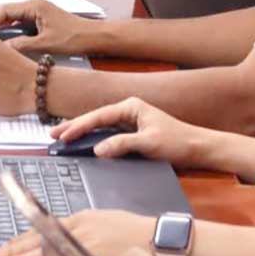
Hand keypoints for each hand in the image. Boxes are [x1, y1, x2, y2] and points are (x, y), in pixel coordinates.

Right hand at [0, 0, 99, 55]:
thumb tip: (2, 49)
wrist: (95, 37)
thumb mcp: (46, 43)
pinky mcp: (39, 18)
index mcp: (33, 6)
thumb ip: (22, 45)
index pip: (3, 11)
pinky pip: (17, 21)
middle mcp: (33, 5)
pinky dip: (6, 28)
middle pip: (3, 11)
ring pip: (9, 16)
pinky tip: (0, 38)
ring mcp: (36, 11)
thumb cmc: (75, 37)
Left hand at [0, 210, 159, 255]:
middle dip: (13, 254)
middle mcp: (77, 233)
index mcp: (76, 220)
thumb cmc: (128, 229)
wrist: (153, 237)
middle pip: (37, 244)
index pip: (38, 231)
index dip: (16, 242)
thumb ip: (73, 228)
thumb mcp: (96, 220)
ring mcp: (85, 249)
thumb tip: (52, 234)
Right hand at [48, 97, 226, 171]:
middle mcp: (129, 111)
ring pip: (100, 126)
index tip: (64, 134)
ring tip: (63, 138)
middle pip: (95, 119)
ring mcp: (131, 121)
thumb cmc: (179, 142)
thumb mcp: (149, 143)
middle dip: (74, 126)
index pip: (99, 116)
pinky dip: (95, 138)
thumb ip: (122, 144)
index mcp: (131, 106)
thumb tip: (98, 149)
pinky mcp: (134, 133)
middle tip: (54, 134)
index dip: (79, 126)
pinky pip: (108, 134)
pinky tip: (85, 143)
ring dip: (83, 132)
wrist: (200, 149)